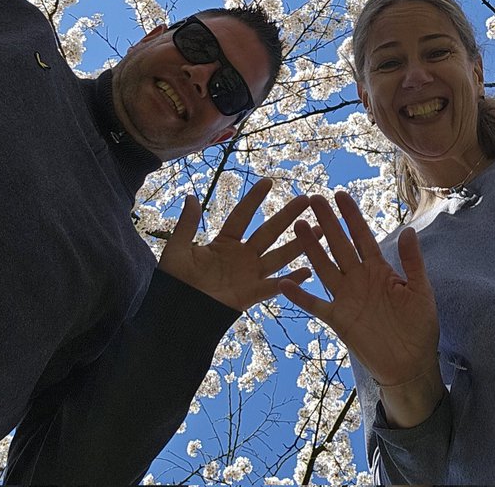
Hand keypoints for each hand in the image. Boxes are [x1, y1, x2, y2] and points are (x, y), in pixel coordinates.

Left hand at [159, 178, 310, 310]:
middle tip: (307, 199)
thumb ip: (187, 224)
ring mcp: (248, 275)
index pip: (243, 215)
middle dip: (288, 215)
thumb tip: (192, 197)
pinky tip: (310, 270)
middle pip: (269, 231)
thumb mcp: (178, 249)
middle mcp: (241, 256)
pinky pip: (274, 285)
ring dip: (299, 243)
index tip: (268, 182)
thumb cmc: (174, 283)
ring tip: (320, 229)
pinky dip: (292, 279)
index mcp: (224, 243)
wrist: (175, 314)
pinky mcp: (250, 294)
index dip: (254, 199)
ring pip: (278, 254)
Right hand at [281, 191, 439, 393]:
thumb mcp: (421, 291)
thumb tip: (409, 230)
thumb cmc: (420, 326)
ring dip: (311, 248)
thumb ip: (413, 262)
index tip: (340, 194)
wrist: (412, 365)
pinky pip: (316, 305)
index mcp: (379, 269)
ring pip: (325, 267)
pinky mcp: (339, 320)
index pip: (362, 236)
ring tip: (298, 226)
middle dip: (327, 222)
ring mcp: (347, 298)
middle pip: (339, 245)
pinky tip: (285, 282)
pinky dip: (300, 295)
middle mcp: (359, 279)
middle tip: (313, 199)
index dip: (352, 216)